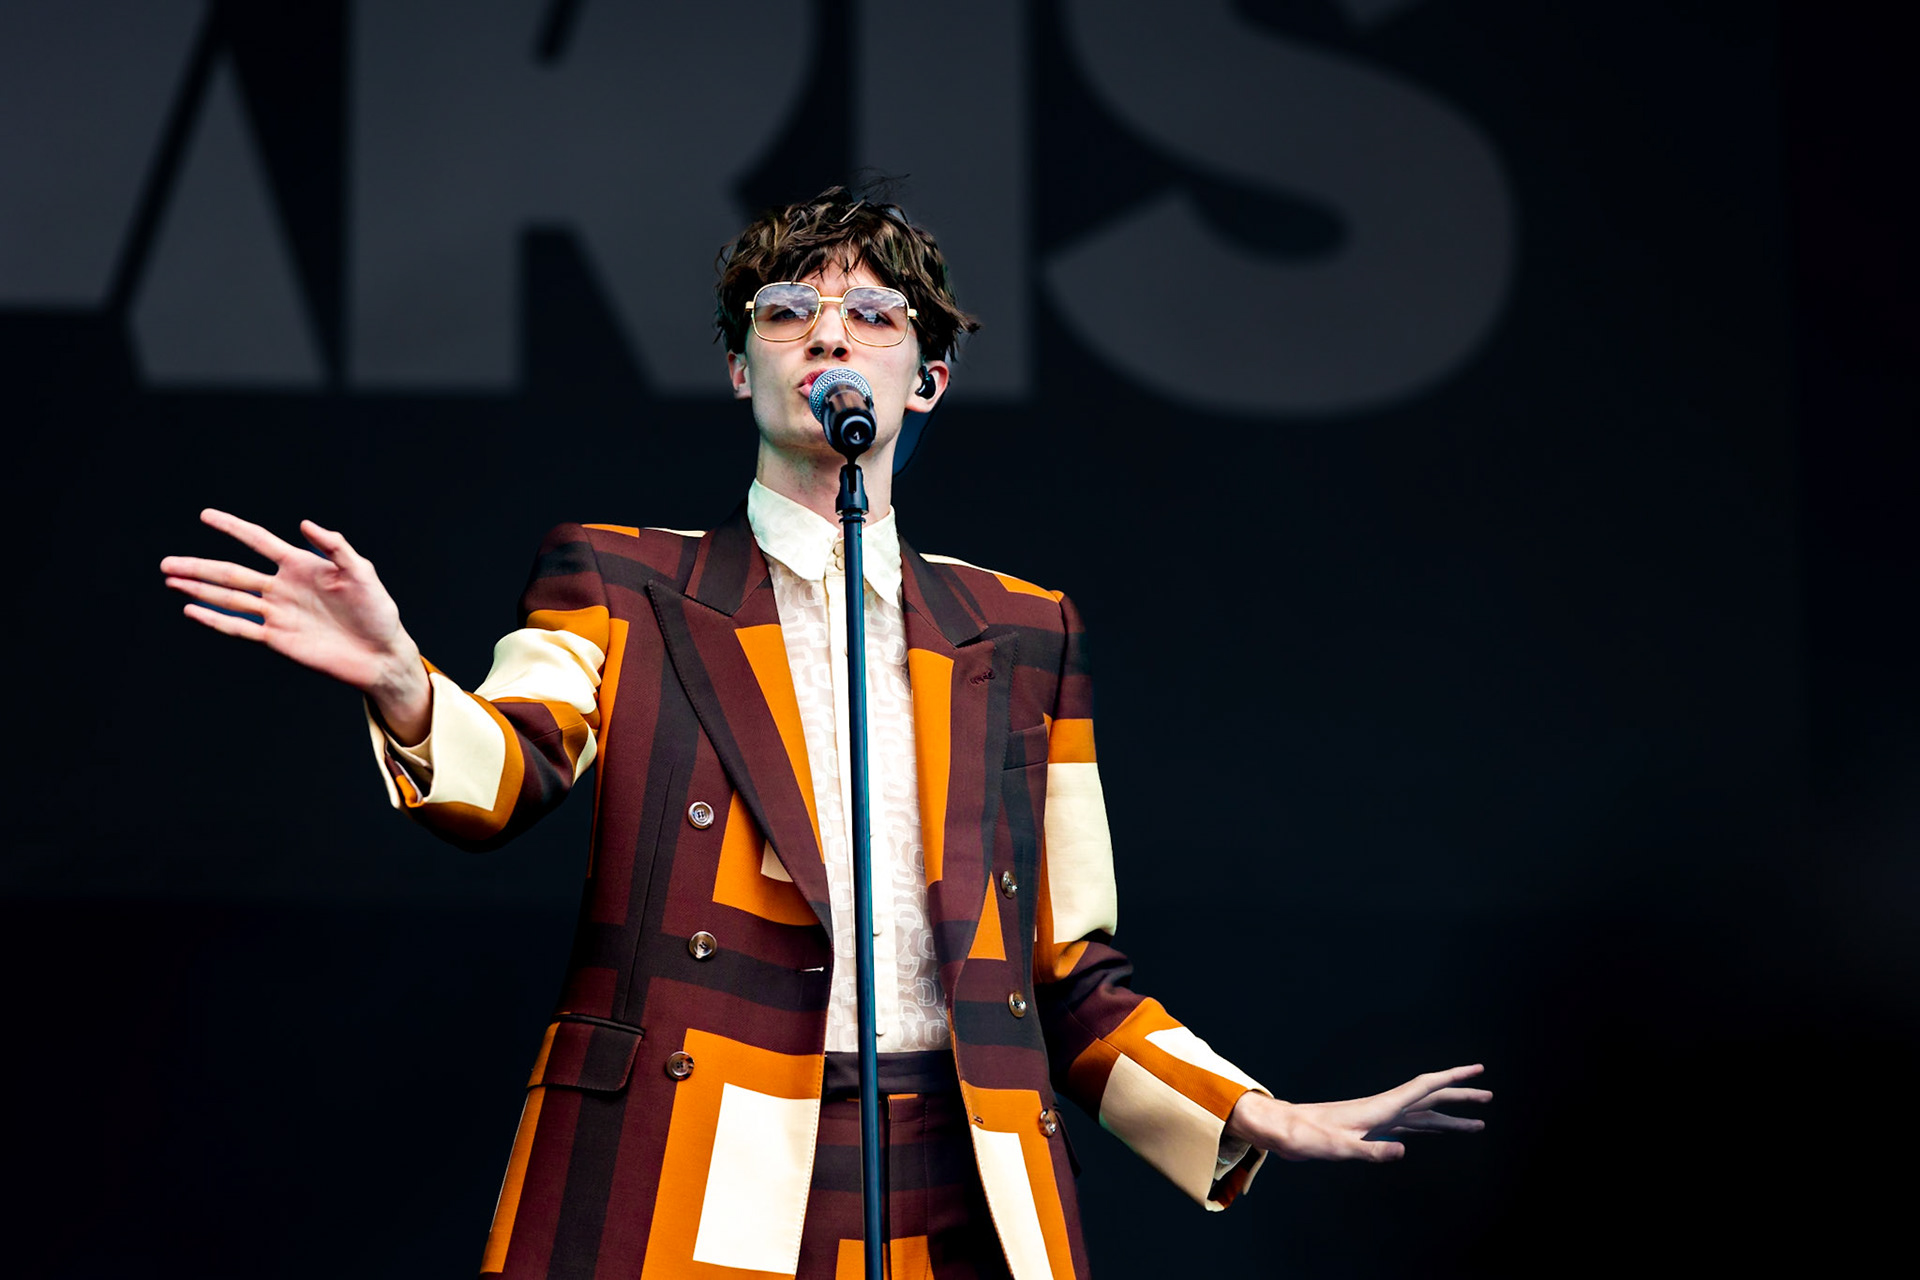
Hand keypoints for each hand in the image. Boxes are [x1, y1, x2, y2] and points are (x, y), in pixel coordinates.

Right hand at [160, 508, 430, 739]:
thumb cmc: (377, 611)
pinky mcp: (278, 638)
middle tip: (166, 563)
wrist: (381, 654)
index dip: (233, 527)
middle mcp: (283, 587)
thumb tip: (304, 524)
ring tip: (170, 580)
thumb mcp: (362, 573)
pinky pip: (241, 627)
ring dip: (199, 590)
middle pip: (232, 572)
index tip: (206, 515)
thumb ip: (336, 547)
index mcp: (302, 566)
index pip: (259, 541)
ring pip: (230, 598)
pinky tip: (192, 610)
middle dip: (199, 566)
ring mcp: (278, 613)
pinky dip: (216, 619)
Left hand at [1224, 1064, 1489, 1162]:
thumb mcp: (1339, 1147)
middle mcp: (1383, 1108)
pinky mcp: (1371, 1129)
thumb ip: (1370, 1150)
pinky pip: (1409, 1126)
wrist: (1283, 1131)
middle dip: (1460, 1096)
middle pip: (1430, 1098)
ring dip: (1449, 1116)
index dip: (1452, 1078)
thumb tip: (1404, 1151)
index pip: (1423, 1087)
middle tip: (1489, 1095)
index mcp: (1380, 1108)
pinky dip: (1429, 1127)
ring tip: (1477, 1123)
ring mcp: (1378, 1118)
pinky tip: (1437, 1132)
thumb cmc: (1307, 1137)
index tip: (1477, 1070)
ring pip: (1423, 1114)